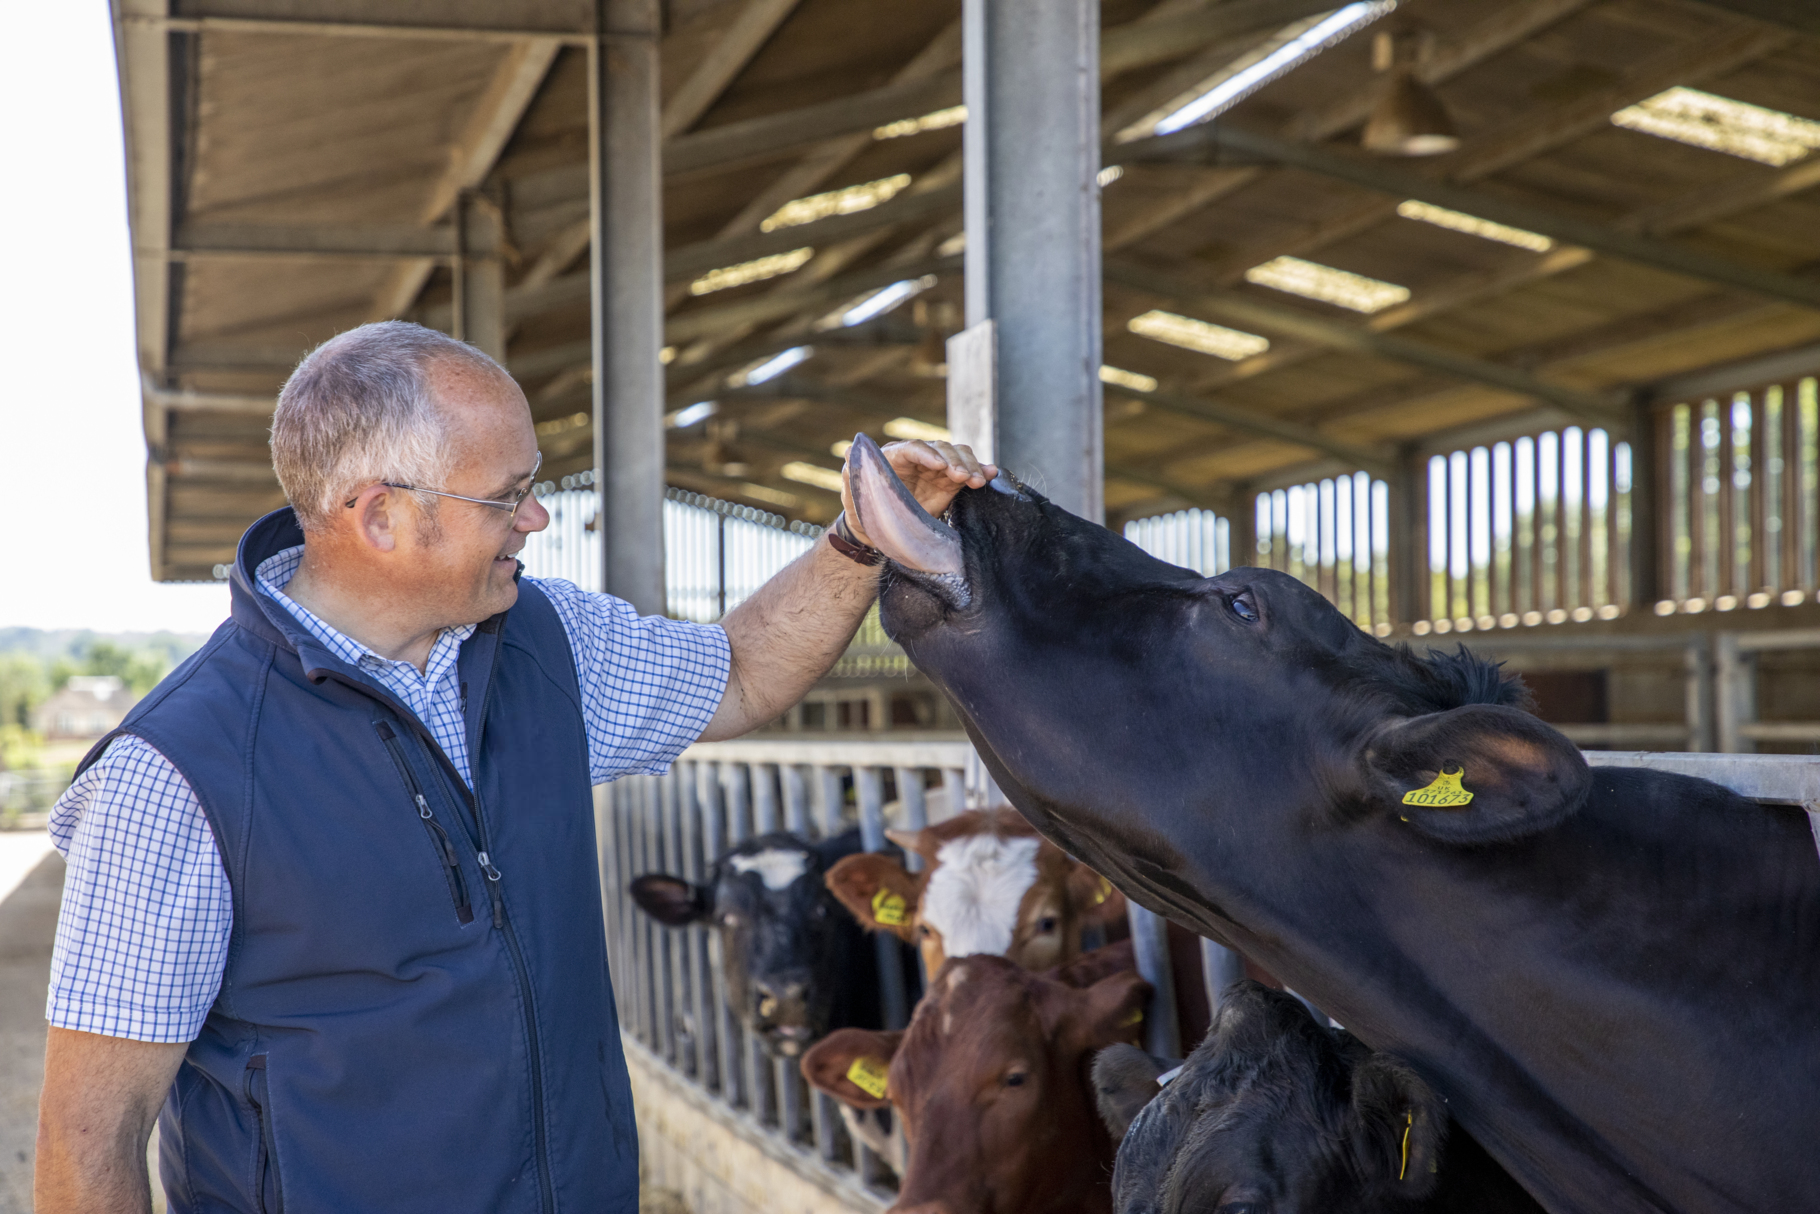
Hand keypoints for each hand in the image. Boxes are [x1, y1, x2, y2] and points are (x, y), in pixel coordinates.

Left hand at [840, 440, 996, 546]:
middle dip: (954, 460)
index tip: (940, 466)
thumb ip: (852, 472)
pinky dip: (980, 471)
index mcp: (894, 457)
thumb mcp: (853, 494)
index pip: (912, 448)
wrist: (878, 532)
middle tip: (963, 477)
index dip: (927, 454)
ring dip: (970, 465)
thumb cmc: (863, 510)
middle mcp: (917, 458)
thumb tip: (849, 450)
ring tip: (979, 480)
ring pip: (957, 456)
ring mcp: (935, 470)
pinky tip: (991, 474)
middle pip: (941, 449)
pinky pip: (966, 473)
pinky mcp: (948, 483)